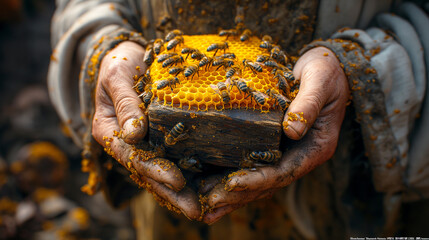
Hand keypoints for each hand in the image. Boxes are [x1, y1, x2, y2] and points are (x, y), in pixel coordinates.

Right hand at [92, 41, 200, 218]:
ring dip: (180, 192)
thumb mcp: (117, 76)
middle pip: (149, 173)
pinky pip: (172, 158)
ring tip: (203, 208)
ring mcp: (143, 143)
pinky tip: (205, 186)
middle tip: (196, 210)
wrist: (128, 57)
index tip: (177, 181)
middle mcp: (126, 143)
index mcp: (109, 131)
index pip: (133, 157)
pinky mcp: (158, 138)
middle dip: (172, 193)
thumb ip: (124, 103)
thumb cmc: (119, 63)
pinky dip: (187, 174)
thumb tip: (134, 134)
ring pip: (161, 171)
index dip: (155, 170)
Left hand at [202, 47, 349, 223]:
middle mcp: (300, 156)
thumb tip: (292, 131)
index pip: (284, 172)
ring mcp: (287, 153)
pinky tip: (211, 184)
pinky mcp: (274, 146)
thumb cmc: (326, 73)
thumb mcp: (320, 83)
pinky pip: (253, 165)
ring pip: (258, 180)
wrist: (326, 68)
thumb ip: (307, 105)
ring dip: (232, 194)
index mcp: (316, 147)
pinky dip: (233, 176)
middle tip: (209, 206)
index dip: (258, 180)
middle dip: (238, 196)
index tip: (232, 184)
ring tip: (205, 207)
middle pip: (267, 184)